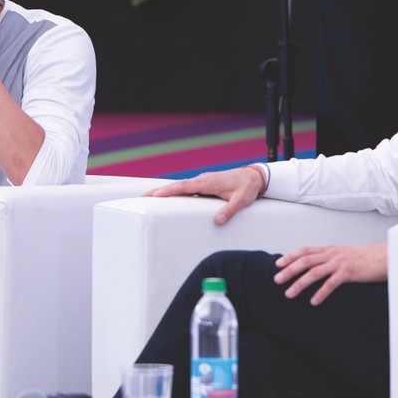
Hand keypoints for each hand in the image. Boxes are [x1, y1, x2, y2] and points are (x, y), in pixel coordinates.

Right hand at [145, 167, 264, 224]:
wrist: (255, 177)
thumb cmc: (248, 188)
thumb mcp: (241, 200)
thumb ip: (230, 210)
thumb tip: (218, 221)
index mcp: (207, 183)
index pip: (183, 187)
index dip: (168, 191)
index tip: (154, 195)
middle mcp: (202, 180)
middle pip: (177, 186)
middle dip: (159, 191)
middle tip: (142, 197)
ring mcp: (203, 182)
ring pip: (181, 187)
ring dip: (166, 191)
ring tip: (151, 198)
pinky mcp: (206, 185)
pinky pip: (188, 189)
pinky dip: (176, 192)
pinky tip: (171, 198)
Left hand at [273, 242, 386, 305]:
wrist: (384, 257)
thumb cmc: (364, 258)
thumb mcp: (343, 254)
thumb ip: (329, 258)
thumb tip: (315, 266)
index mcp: (329, 249)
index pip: (305, 250)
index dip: (290, 256)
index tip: (278, 264)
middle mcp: (332, 254)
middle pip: (305, 261)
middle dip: (289, 270)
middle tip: (276, 280)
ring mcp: (340, 263)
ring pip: (314, 273)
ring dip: (299, 284)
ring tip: (289, 294)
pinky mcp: (349, 273)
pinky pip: (331, 284)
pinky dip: (321, 293)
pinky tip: (313, 302)